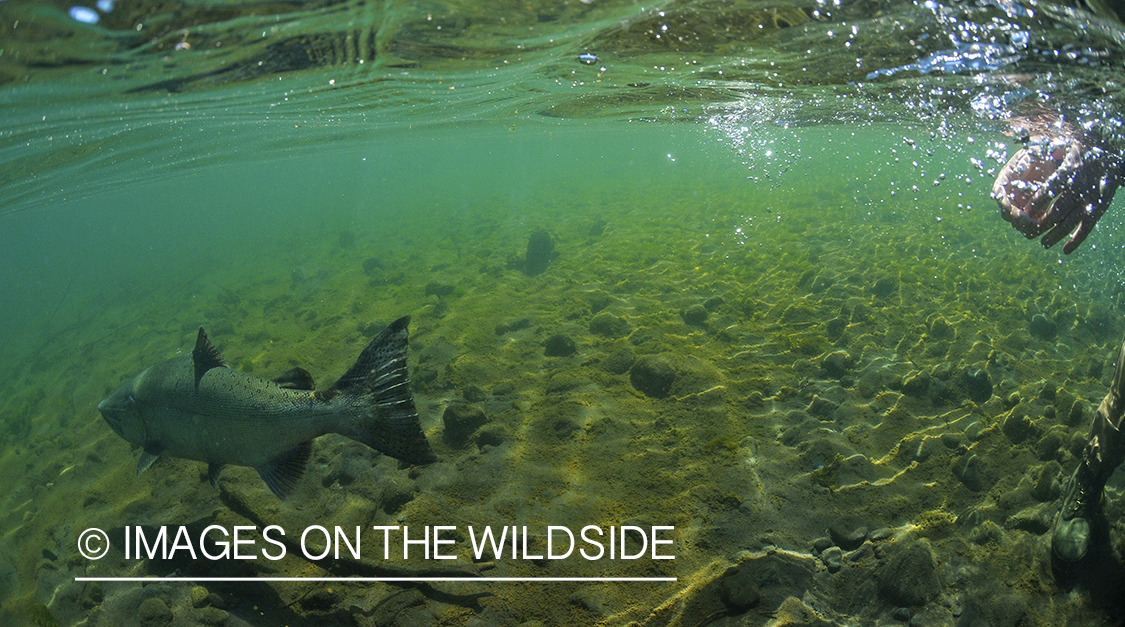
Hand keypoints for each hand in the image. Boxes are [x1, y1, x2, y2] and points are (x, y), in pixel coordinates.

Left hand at [992, 126, 1121, 253]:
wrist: (1113, 153)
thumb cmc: (1081, 149)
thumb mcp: (1064, 145)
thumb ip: (1044, 148)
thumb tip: (1022, 146)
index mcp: (1071, 170)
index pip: (1051, 188)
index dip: (1036, 202)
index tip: (1023, 212)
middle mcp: (1082, 186)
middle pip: (1058, 210)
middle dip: (1041, 224)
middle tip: (1027, 231)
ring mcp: (1092, 199)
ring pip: (1071, 222)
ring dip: (1055, 235)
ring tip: (1043, 243)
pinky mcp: (1100, 208)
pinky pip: (1088, 227)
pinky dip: (1077, 240)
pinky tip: (1065, 250)